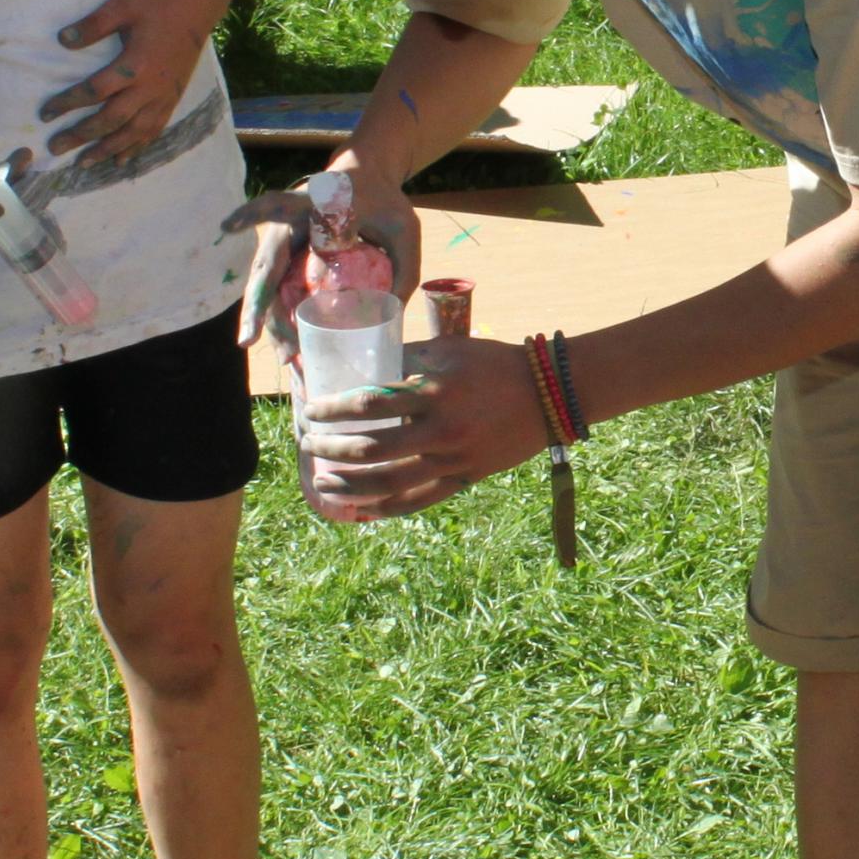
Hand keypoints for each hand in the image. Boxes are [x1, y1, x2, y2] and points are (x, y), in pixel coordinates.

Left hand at [43, 0, 219, 164]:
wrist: (196, 6)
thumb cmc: (155, 3)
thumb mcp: (120, 6)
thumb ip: (92, 25)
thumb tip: (62, 41)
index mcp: (134, 64)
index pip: (94, 91)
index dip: (67, 104)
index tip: (45, 114)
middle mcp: (149, 87)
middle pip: (111, 120)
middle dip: (81, 135)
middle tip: (56, 147)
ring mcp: (163, 97)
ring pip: (133, 132)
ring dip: (107, 149)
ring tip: (84, 162)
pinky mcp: (172, 100)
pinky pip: (153, 130)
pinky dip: (136, 147)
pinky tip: (121, 160)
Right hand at [226, 162, 423, 348]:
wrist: (368, 177)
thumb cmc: (386, 202)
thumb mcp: (406, 231)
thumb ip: (403, 268)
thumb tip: (391, 320)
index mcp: (317, 202)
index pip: (280, 205)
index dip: (253, 214)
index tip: (227, 227)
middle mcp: (290, 220)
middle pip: (266, 263)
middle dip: (257, 304)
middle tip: (249, 340)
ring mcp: (284, 238)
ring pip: (267, 282)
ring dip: (269, 320)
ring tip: (285, 357)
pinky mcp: (288, 255)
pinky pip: (277, 288)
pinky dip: (280, 317)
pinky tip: (289, 346)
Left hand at [294, 335, 545, 517]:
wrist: (550, 394)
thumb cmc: (495, 364)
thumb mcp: (450, 349)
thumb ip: (408, 357)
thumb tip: (365, 357)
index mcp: (435, 392)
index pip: (370, 403)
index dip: (333, 409)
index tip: (311, 409)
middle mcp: (442, 430)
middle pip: (372, 448)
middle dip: (332, 447)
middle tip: (308, 443)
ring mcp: (454, 460)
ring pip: (390, 483)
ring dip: (349, 484)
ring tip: (322, 481)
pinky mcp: (465, 479)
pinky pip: (418, 502)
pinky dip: (385, 509)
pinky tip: (360, 509)